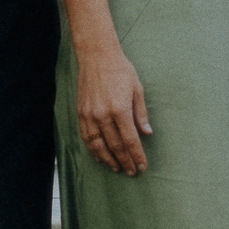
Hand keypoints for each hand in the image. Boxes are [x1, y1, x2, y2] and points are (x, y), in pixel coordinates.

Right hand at [76, 46, 152, 174]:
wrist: (97, 57)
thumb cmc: (121, 70)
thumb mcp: (137, 89)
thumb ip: (141, 113)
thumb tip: (147, 133)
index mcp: (120, 109)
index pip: (130, 139)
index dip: (137, 155)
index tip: (142, 166)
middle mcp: (103, 115)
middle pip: (115, 146)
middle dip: (125, 161)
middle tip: (132, 172)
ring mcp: (90, 115)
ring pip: (98, 145)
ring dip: (108, 159)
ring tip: (117, 168)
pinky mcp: (81, 113)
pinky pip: (87, 137)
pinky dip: (94, 150)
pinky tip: (100, 157)